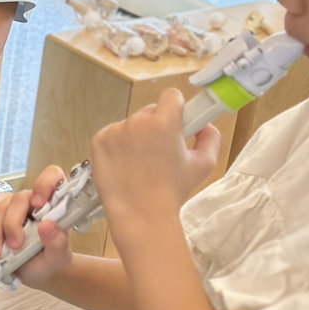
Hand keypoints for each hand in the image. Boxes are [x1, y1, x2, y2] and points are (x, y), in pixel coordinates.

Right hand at [0, 165, 75, 287]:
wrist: (33, 272)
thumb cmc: (48, 260)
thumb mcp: (58, 258)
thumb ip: (58, 243)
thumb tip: (47, 226)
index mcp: (54, 205)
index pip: (53, 177)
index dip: (44, 185)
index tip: (38, 205)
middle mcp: (33, 200)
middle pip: (19, 199)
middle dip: (12, 224)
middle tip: (14, 247)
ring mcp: (13, 204)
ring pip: (0, 207)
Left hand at [89, 91, 222, 232]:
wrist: (141, 214)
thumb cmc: (173, 192)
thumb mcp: (203, 165)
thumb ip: (210, 137)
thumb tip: (205, 125)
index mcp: (165, 122)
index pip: (171, 95)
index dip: (176, 108)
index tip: (177, 122)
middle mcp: (138, 121)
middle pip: (150, 111)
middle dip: (155, 125)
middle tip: (159, 151)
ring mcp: (115, 130)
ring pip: (130, 124)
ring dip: (136, 137)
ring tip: (140, 163)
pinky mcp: (98, 140)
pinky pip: (111, 134)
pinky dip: (117, 146)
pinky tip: (124, 165)